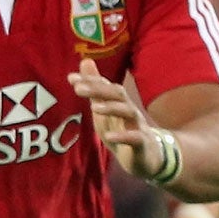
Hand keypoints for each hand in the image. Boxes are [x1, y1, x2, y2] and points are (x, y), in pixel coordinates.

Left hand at [69, 63, 162, 177]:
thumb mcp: (105, 108)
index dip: (90, 81)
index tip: (71, 78)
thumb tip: (85, 61)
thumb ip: (95, 88)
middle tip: (78, 89)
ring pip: (128, 111)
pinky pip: (135, 138)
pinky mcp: (142, 143)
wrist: (146, 156)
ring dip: (112, 108)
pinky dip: (123, 136)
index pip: (105, 86)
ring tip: (94, 108)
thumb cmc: (123, 129)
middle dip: (98, 89)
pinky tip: (109, 137)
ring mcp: (137, 125)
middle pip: (117, 94)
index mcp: (118, 101)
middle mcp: (129, 109)